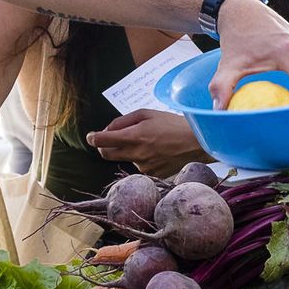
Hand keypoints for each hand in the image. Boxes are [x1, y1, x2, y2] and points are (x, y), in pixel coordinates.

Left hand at [87, 110, 205, 176]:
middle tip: (110, 139)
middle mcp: (136, 154)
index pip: (102, 140)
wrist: (197, 144)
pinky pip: (137, 166)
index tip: (91, 136)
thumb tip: (108, 130)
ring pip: (123, 159)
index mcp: (134, 136)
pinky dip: (139, 158)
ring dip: (125, 151)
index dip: (93, 137)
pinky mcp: (151, 175)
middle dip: (104, 146)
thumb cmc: (172, 124)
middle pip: (106, 154)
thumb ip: (124, 121)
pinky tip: (154, 151)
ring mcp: (143, 167)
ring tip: (145, 141)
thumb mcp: (148, 114)